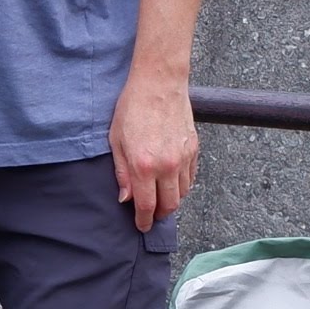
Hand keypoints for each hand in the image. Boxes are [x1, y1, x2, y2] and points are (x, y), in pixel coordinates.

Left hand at [110, 71, 198, 232]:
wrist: (158, 83)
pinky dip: (182, 185)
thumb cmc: (132, 107)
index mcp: (143, 166)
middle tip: (150, 214)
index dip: (144, 220)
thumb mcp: (116, 140)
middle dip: (159, 214)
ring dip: (171, 200)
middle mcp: (167, 166)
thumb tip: (125, 198)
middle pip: (169, 205)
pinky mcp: (193, 149)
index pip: (147, 206)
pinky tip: (171, 181)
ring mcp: (183, 158)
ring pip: (183, 193)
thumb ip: (121, 173)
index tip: (141, 226)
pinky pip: (191, 178)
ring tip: (160, 197)